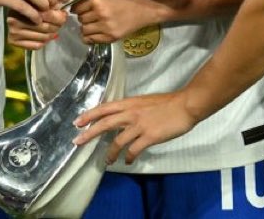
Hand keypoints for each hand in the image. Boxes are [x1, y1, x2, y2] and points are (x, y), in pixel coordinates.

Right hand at [8, 7, 66, 49]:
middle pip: (46, 28)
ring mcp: (13, 32)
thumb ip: (50, 4)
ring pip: (43, 38)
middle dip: (57, 26)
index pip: (47, 15)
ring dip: (52, 34)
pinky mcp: (13, 41)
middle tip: (61, 23)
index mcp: (21, 7)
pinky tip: (44, 36)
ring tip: (54, 30)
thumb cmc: (26, 2)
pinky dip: (44, 42)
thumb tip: (64, 13)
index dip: (59, 16)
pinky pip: (36, 45)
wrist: (9, 7)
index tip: (64, 15)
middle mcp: (15, 20)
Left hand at [72, 92, 197, 164]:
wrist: (185, 105)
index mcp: (130, 103)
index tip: (77, 122)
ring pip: (117, 141)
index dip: (89, 115)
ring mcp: (140, 125)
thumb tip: (123, 118)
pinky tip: (127, 161)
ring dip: (110, 153)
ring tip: (107, 161)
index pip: (104, 108)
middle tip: (77, 142)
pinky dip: (128, 157)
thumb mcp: (145, 102)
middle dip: (89, 133)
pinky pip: (133, 149)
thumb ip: (133, 109)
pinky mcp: (149, 136)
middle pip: (104, 123)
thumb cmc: (167, 103)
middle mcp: (131, 113)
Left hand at [73, 0, 160, 44]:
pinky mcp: (111, 37)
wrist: (148, 8)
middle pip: (80, 18)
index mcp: (98, 0)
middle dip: (84, 16)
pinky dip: (89, 36)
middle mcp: (100, 14)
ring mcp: (106, 27)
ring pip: (84, 30)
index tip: (81, 7)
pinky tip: (95, 31)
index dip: (78, 7)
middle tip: (90, 14)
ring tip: (94, 22)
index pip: (77, 7)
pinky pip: (90, 40)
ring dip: (86, 26)